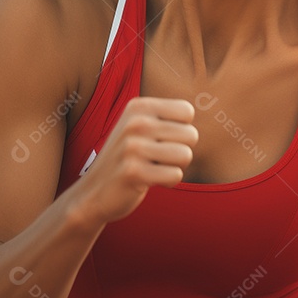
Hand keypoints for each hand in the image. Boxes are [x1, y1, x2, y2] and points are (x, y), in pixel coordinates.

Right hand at [72, 96, 196, 224]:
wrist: (94, 191)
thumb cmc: (128, 158)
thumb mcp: (140, 127)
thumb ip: (167, 117)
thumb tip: (203, 110)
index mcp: (138, 106)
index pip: (187, 111)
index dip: (181, 130)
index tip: (160, 139)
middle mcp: (135, 122)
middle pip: (191, 135)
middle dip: (180, 151)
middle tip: (157, 158)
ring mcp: (132, 147)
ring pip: (185, 155)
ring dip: (174, 167)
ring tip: (153, 168)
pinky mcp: (133, 172)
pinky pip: (175, 175)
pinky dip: (168, 182)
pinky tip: (149, 180)